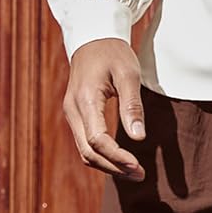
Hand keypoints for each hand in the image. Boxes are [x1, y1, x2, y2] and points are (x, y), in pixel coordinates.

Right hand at [63, 38, 146, 179]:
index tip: (138, 166)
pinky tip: (121, 160)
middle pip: (88, 152)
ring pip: (85, 151)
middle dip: (114, 168)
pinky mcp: (76, 115)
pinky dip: (102, 156)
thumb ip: (132, 106)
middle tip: (140, 175)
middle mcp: (72, 110)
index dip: (117, 157)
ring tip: (134, 172)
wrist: (92, 37)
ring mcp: (71, 114)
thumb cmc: (113, 53)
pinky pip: (85, 143)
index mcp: (85, 99)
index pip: (97, 140)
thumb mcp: (129, 74)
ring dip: (108, 165)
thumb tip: (139, 138)